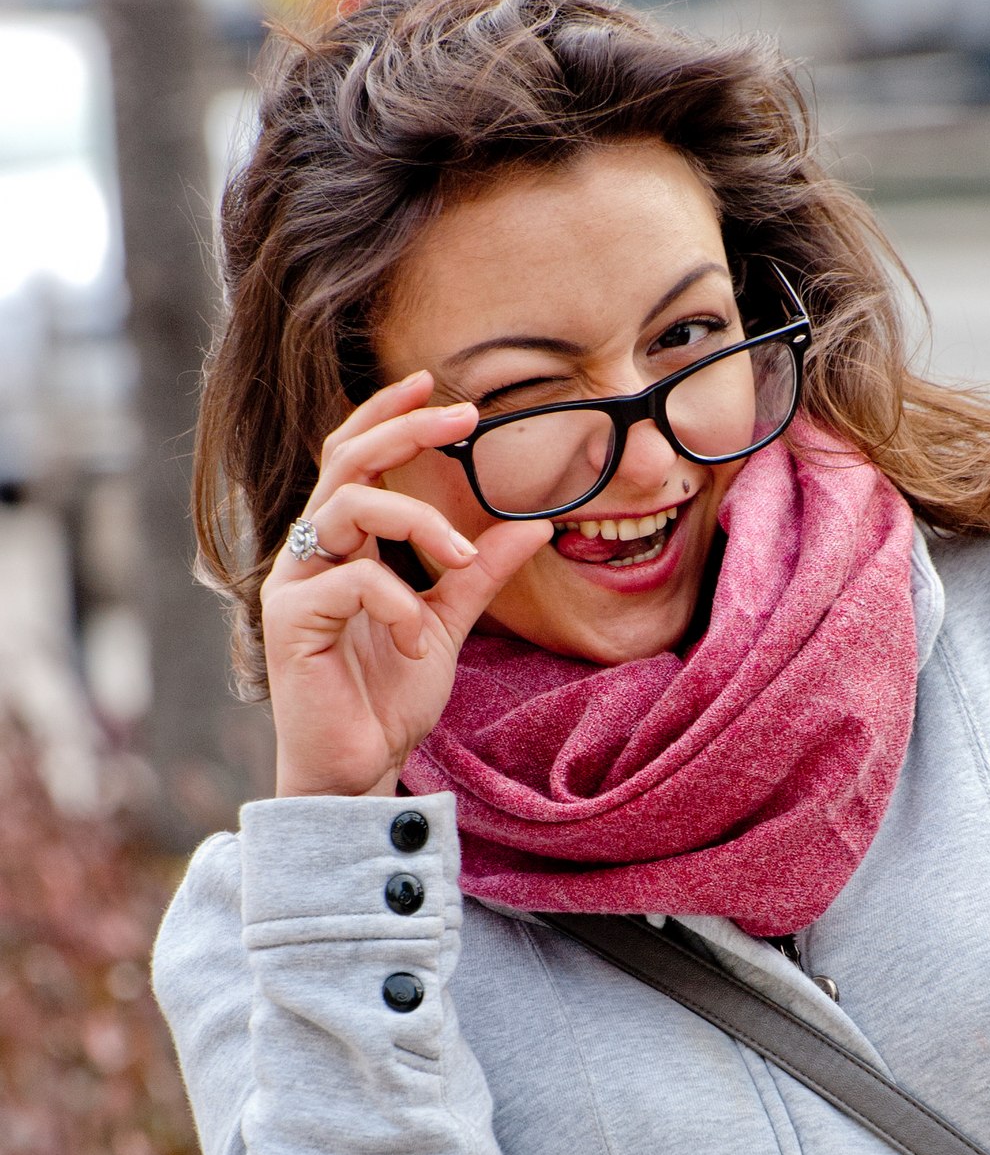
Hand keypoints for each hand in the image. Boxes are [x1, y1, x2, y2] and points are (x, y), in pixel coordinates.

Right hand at [261, 371, 551, 797]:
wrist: (356, 769)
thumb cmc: (387, 700)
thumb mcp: (447, 625)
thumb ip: (479, 573)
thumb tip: (535, 523)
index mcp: (339, 548)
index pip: (353, 458)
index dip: (388, 416)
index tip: (437, 385)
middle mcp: (308, 554)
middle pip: (346, 461)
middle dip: (406, 430)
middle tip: (464, 416)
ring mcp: (293, 584)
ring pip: (350, 508)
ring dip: (419, 523)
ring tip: (461, 560)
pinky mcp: (290, 621)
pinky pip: (353, 582)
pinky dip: (398, 605)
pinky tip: (412, 642)